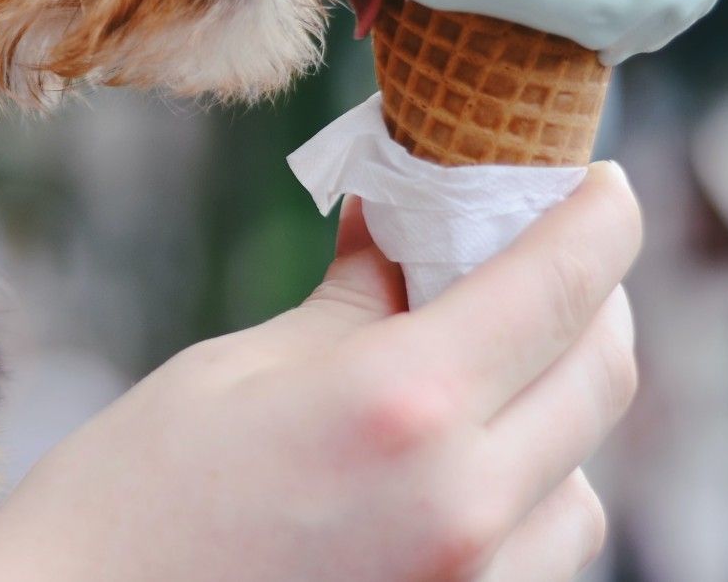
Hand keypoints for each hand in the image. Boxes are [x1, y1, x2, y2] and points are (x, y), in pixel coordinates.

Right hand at [0, 167, 639, 581]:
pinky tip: (451, 460)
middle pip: (600, 375)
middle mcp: (462, 504)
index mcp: (399, 406)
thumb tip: (400, 227)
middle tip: (533, 256)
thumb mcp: (232, 372)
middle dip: (586, 299)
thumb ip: (349, 303)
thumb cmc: (127, 499)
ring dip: (554, 405)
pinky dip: (525, 488)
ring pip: (583, 476)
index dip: (597, 217)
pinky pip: (541, 547)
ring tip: (480, 369)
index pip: (559, 286)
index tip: (595, 182)